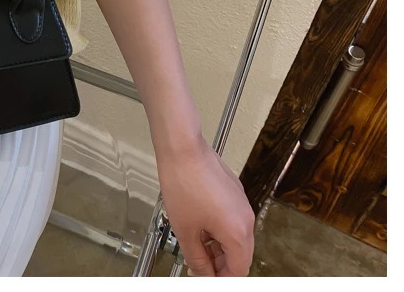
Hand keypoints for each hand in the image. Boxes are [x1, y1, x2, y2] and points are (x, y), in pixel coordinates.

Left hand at [157, 136, 254, 275]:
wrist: (182, 148)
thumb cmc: (183, 182)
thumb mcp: (185, 230)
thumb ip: (196, 259)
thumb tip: (202, 273)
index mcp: (238, 232)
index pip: (238, 270)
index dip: (221, 279)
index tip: (206, 279)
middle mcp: (245, 218)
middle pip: (240, 254)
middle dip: (220, 264)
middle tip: (199, 267)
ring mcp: (241, 202)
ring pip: (236, 236)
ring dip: (218, 246)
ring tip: (196, 246)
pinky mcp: (233, 191)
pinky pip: (232, 218)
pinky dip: (219, 228)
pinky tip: (199, 225)